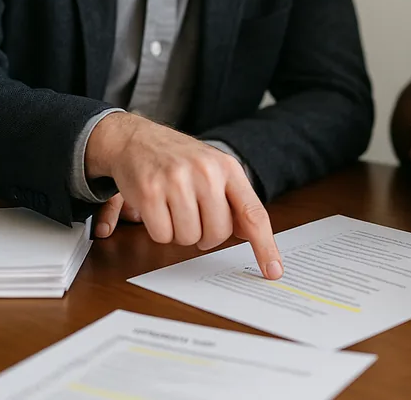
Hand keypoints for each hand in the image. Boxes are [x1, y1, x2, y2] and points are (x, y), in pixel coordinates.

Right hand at [86, 113, 282, 279]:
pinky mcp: (150, 191)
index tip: (273, 270)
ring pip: (189, 238)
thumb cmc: (180, 160)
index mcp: (228, 168)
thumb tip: (250, 235)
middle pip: (218, 233)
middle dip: (206, 235)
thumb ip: (235, 201)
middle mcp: (206, 172)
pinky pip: (162, 235)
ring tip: (173, 208)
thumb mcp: (214, 170)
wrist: (137, 139)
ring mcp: (177, 181)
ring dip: (180, 232)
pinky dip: (159, 230)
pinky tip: (157, 209)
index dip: (264, 245)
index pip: (253, 213)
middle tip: (194, 216)